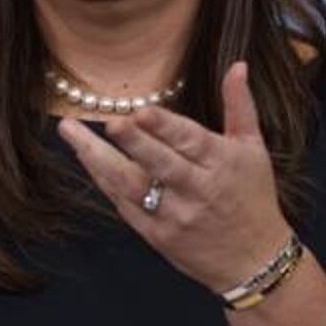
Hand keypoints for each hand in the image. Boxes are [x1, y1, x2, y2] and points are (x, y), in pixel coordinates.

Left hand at [57, 61, 292, 292]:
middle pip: (161, 165)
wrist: (254, 261)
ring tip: (71, 133)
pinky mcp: (157, 236)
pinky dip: (104, 183)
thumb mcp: (253, 148)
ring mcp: (175, 216)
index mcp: (222, 164)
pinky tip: (85, 159)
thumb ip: (240, 105)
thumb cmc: (253, 197)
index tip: (141, 110)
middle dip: (135, 143)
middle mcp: (198, 191)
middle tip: (110, 123)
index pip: (191, 142)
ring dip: (100, 160)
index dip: (165, 127)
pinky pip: (126, 207)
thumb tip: (238, 65)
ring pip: (134, 187)